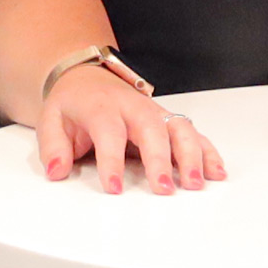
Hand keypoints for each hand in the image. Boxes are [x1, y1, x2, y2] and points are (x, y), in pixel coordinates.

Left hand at [32, 64, 223, 192]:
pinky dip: (207, 151)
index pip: (109, 132)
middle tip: (162, 189)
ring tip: (195, 183)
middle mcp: (134, 107)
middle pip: (152, 129)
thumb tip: (56, 171)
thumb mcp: (51, 120)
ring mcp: (155, 113)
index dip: (111, 161)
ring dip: (191, 156)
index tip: (114, 188)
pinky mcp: (169, 121)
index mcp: (102, 107)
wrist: (88, 78)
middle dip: (159, 160)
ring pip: (180, 129)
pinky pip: (193, 134)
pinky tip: (216, 171)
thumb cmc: (74, 105)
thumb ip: (53, 147)